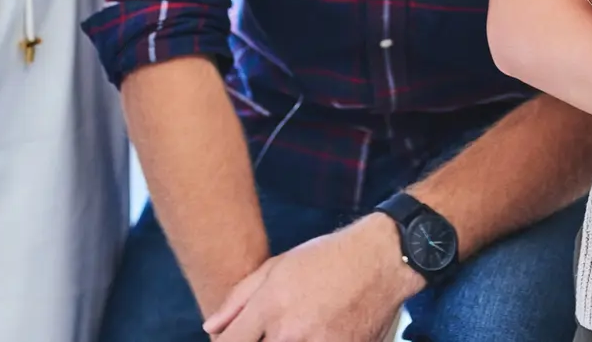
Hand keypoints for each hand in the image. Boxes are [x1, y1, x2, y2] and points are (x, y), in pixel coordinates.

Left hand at [202, 213, 423, 341]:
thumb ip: (238, 299)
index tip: (234, 340)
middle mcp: (291, 332)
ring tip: (294, 328)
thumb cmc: (327, 259)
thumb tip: (211, 328)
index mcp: (271, 307)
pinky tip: (316, 333)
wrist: (380, 261)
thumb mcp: (276, 267)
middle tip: (271, 330)